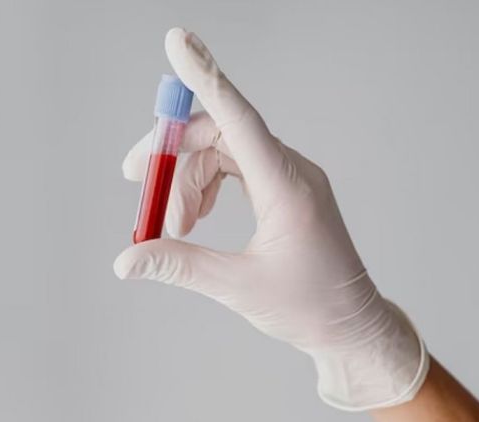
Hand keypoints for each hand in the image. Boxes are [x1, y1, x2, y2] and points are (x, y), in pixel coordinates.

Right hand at [114, 28, 427, 410]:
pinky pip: (239, 166)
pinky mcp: (288, 190)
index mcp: (287, 186)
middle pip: (220, 133)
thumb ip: (179, 265)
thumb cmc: (310, 306)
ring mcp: (292, 178)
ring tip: (172, 227)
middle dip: (173, 156)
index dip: (205, 78)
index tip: (178, 40)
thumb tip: (126, 259)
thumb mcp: (238, 287)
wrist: (351, 324)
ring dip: (189, 178)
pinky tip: (196, 216)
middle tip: (142, 191)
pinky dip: (209, 184)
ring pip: (225, 151)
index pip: (239, 118)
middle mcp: (292, 171)